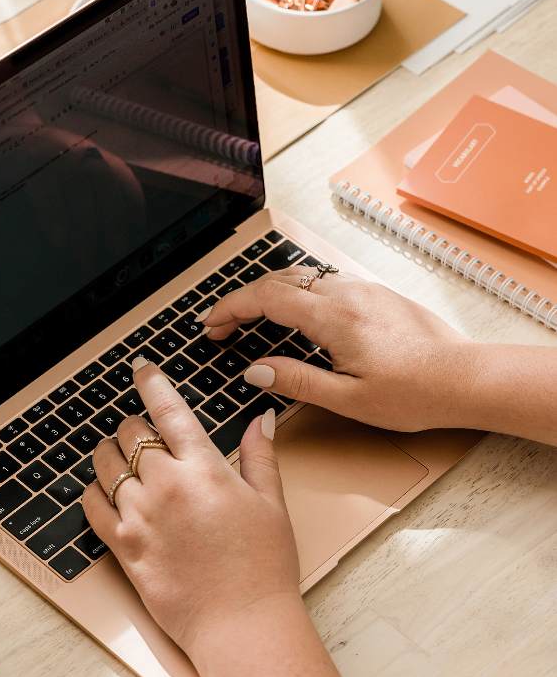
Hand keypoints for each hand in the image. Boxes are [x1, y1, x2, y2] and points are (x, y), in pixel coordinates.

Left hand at [81, 359, 299, 659]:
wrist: (240, 624)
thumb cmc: (262, 568)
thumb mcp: (271, 504)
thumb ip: (260, 456)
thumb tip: (260, 420)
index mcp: (203, 469)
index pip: (168, 410)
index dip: (151, 382)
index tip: (142, 368)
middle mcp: (165, 486)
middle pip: (129, 434)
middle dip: (133, 426)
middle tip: (141, 433)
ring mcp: (139, 516)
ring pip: (104, 464)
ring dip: (109, 454)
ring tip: (120, 458)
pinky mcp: (123, 547)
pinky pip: (91, 506)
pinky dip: (94, 492)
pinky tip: (105, 492)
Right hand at [199, 270, 473, 432]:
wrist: (466, 378)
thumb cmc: (414, 393)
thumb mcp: (348, 399)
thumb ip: (296, 381)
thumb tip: (255, 370)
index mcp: (333, 318)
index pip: (266, 297)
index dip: (231, 307)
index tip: (210, 324)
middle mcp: (346, 295)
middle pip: (278, 280)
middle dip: (243, 300)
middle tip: (221, 327)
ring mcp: (363, 290)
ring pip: (302, 277)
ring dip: (269, 293)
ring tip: (251, 319)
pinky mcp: (376, 294)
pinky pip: (324, 282)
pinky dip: (296, 292)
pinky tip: (295, 315)